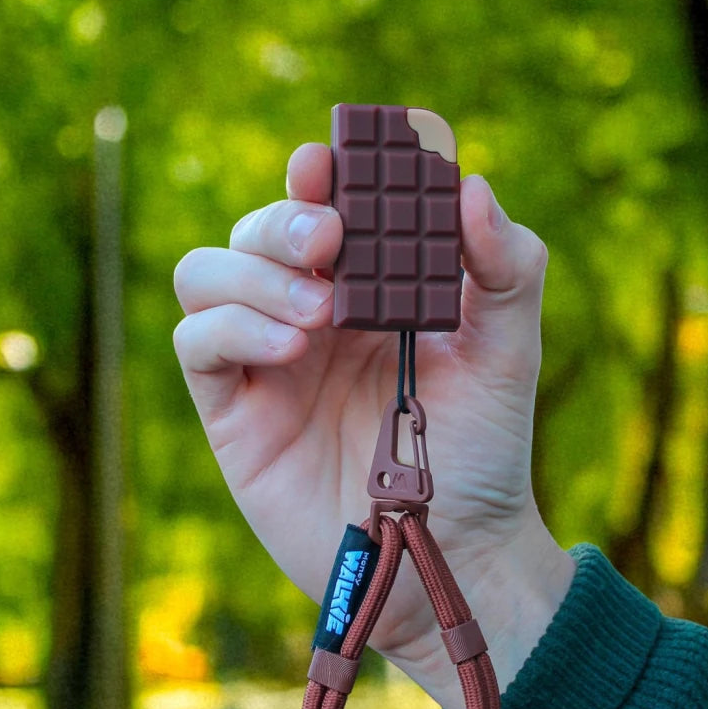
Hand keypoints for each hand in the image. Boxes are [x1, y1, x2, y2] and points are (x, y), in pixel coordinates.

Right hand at [172, 143, 573, 708]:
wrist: (452, 551)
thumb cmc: (484, 452)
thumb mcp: (508, 353)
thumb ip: (505, 268)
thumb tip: (472, 186)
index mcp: (373, 287)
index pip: (330, 202)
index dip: (327, 170)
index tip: (342, 157)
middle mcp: (314, 313)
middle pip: (261, 228)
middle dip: (287, 218)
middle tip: (333, 237)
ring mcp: (269, 359)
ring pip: (209, 272)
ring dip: (255, 272)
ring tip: (321, 314)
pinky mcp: (235, 411)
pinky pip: (198, 342)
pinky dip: (232, 326)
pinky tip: (292, 346)